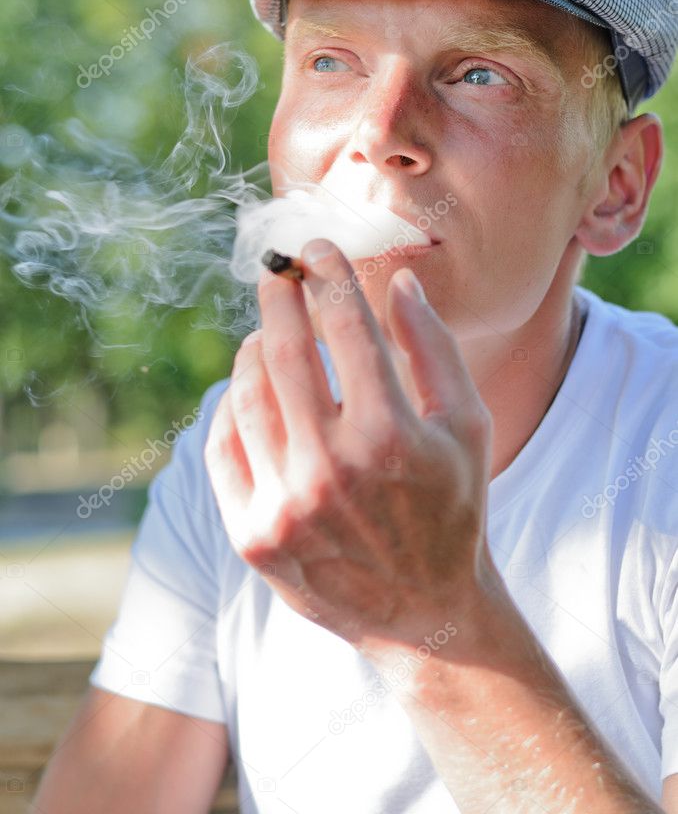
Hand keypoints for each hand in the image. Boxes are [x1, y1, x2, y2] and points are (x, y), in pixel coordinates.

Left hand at [204, 239, 496, 652]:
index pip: (347, 326)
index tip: (317, 250)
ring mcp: (285, 505)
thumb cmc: (452, 509)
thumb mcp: (466, 426)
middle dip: (278, 294)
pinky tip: (250, 388)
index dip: (328, 275)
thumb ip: (434, 349)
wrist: (425, 612)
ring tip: (267, 331)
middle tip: (277, 270)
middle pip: (285, 350)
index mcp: (390, 436)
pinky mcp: (253, 535)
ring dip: (253, 346)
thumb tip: (399, 283)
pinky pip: (223, 447)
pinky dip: (230, 405)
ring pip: (247, 395)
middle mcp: (332, 469)